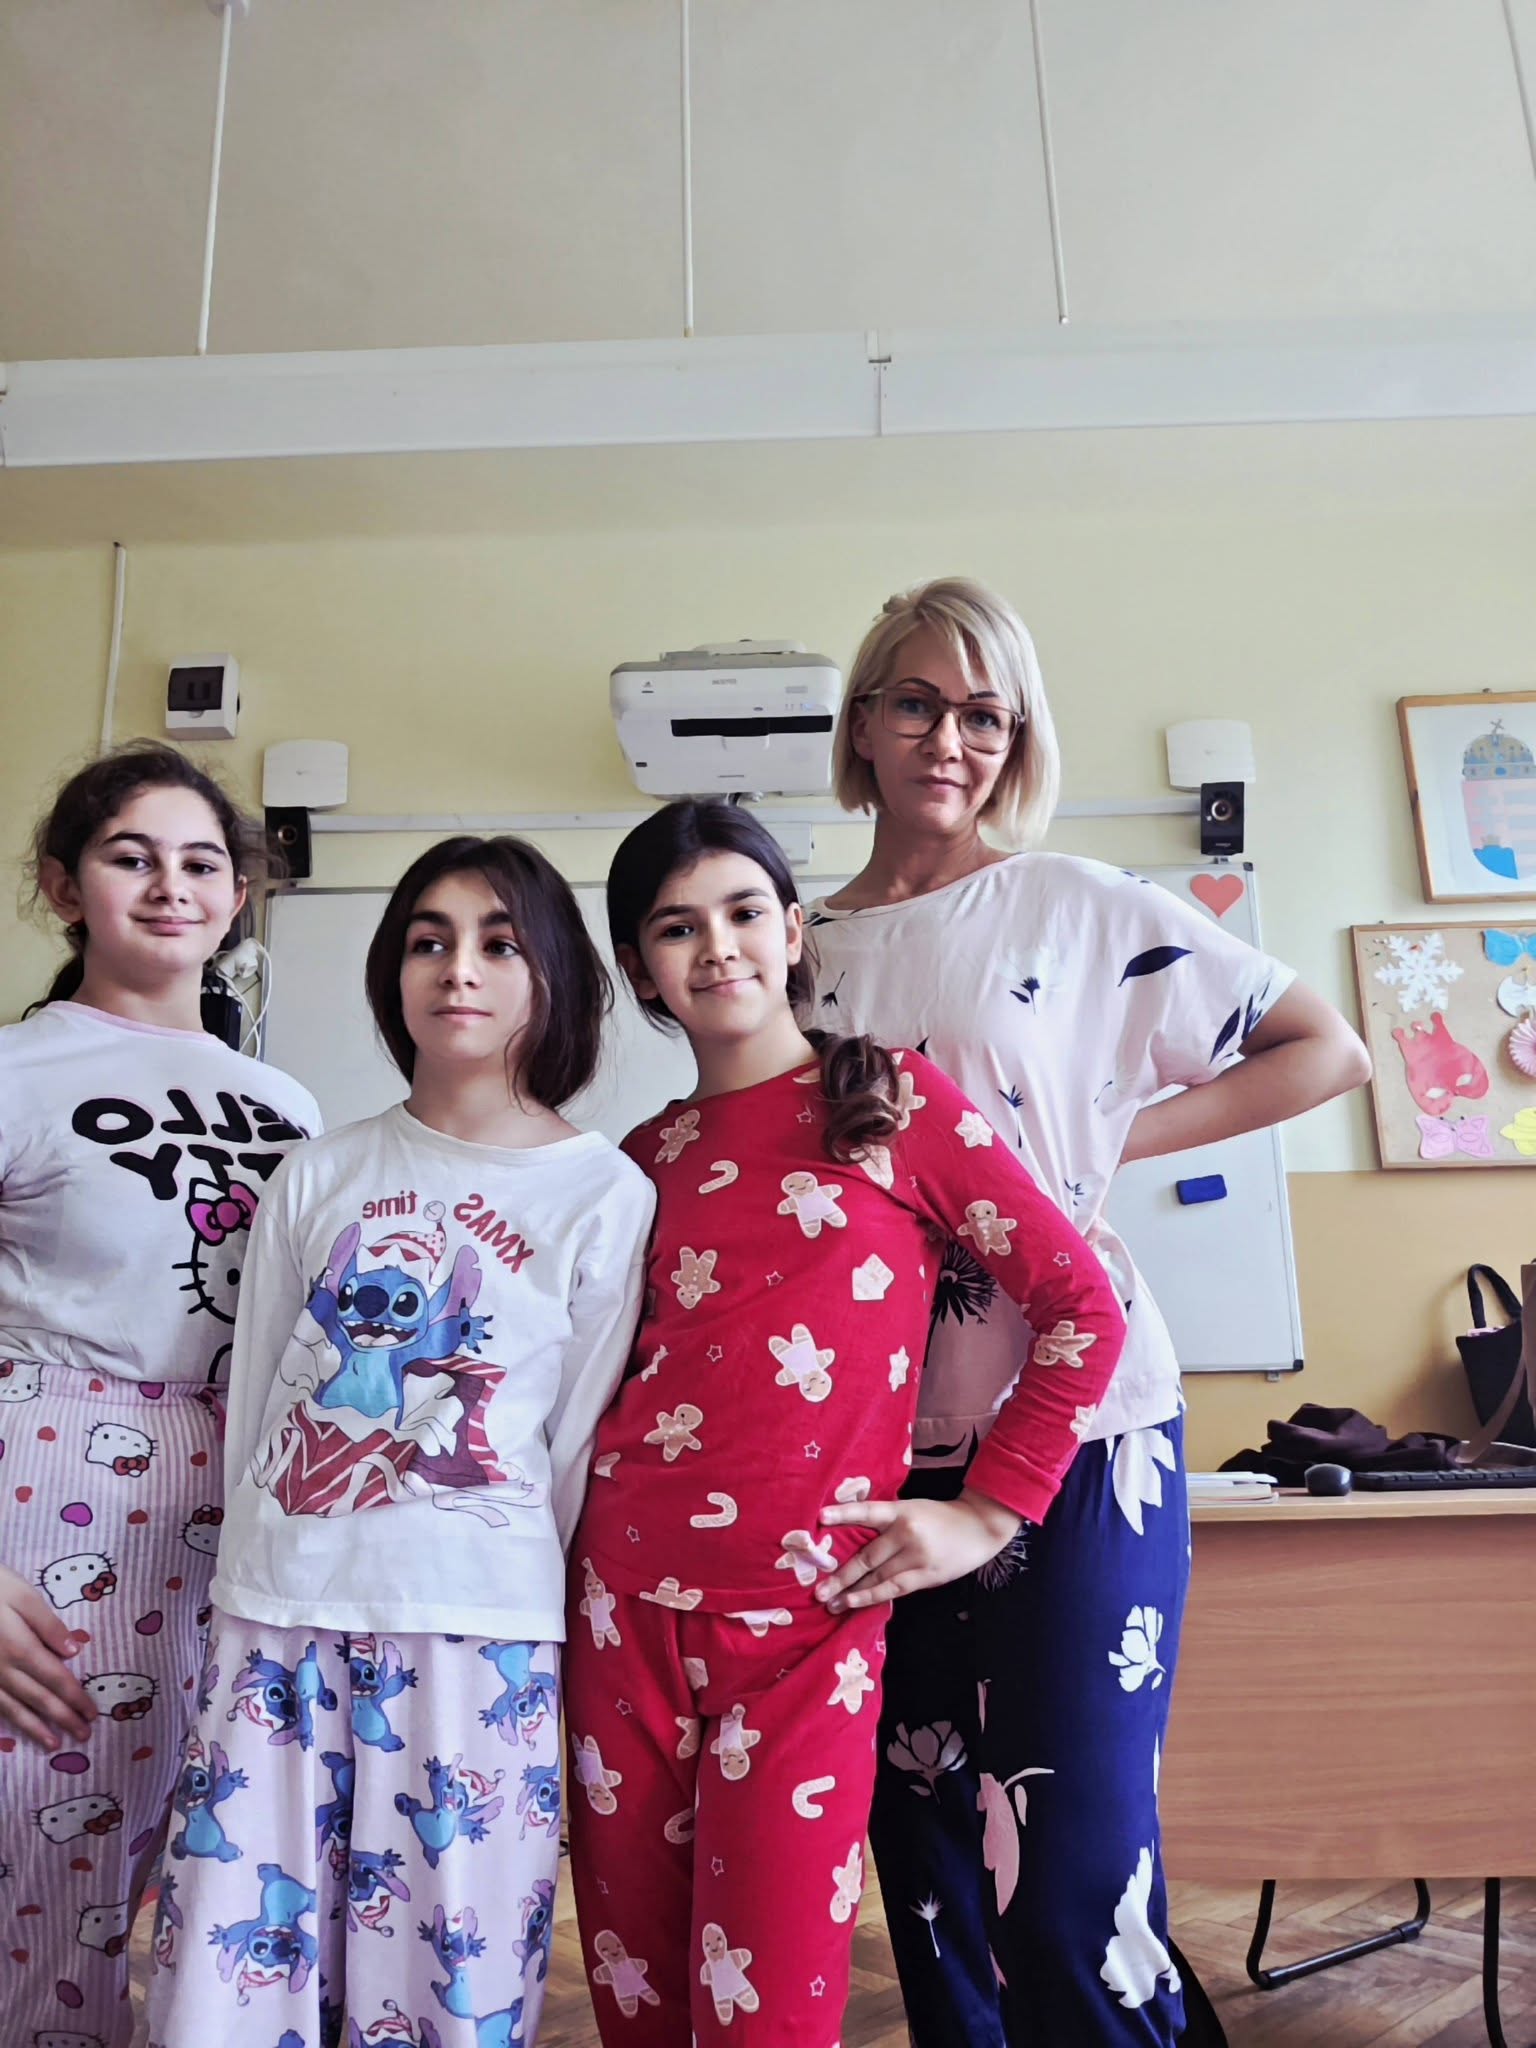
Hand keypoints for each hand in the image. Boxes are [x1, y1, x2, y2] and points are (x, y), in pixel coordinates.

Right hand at [0, 1563, 94, 1749]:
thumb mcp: (23, 1595)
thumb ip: (48, 1624)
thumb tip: (73, 1652)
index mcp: (21, 1648)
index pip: (56, 1679)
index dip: (75, 1698)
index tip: (92, 1713)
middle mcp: (3, 1670)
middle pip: (39, 1699)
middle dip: (63, 1718)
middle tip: (84, 1735)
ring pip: (14, 1709)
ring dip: (36, 1728)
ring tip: (54, 1744)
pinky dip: (9, 1720)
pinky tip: (17, 1729)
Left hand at [814, 1488, 1023, 1610]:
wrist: (978, 1527)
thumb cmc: (938, 1517)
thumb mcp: (911, 1508)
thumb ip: (886, 1521)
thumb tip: (851, 1540)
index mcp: (901, 1510)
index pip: (868, 1511)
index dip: (844, 1514)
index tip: (820, 1517)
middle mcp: (906, 1533)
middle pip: (867, 1557)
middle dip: (840, 1576)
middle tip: (817, 1590)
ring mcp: (916, 1556)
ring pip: (878, 1578)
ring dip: (851, 1592)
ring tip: (830, 1603)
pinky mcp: (926, 1575)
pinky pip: (894, 1589)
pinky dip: (872, 1597)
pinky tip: (855, 1603)